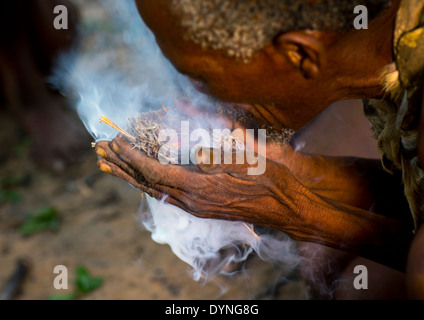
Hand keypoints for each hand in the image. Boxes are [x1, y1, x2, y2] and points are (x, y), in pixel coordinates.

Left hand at [94, 137, 305, 229]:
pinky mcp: (205, 205)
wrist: (293, 204)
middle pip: (148, 183)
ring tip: (110, 165)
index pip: (154, 171)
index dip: (131, 156)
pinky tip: (144, 177)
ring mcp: (199, 205)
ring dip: (131, 176)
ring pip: (156, 190)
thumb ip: (219, 156)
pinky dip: (150, 182)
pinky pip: (169, 193)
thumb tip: (196, 152)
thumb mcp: (249, 159)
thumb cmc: (274, 177)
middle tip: (99, 152)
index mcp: (201, 189)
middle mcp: (194, 200)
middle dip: (122, 167)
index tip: (113, 140)